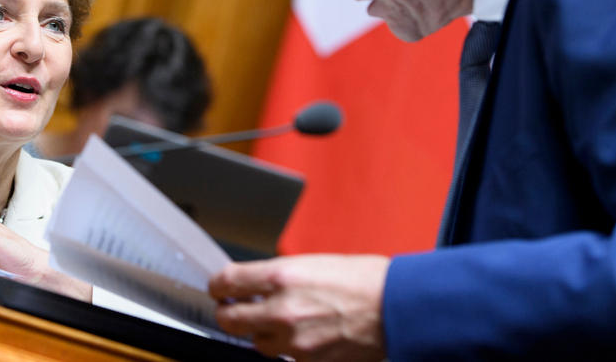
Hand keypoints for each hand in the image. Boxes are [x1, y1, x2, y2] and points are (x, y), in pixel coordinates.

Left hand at [209, 254, 389, 360]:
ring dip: (261, 333)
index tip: (219, 288)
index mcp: (280, 276)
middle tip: (234, 308)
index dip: (218, 286)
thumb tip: (253, 284)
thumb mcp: (312, 263)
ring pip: (255, 343)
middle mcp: (282, 310)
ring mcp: (294, 341)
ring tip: (281, 322)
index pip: (225, 282)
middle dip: (229, 313)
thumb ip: (277, 276)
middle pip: (228, 319)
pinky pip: (284, 358)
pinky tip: (304, 335)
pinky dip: (288, 348)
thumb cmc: (363, 280)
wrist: (397, 308)